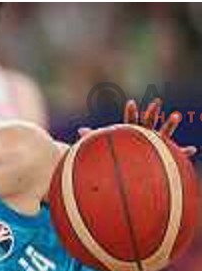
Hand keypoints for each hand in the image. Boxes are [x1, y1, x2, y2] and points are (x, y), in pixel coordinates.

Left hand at [78, 98, 196, 157]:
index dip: (130, 112)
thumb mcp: (105, 146)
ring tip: (176, 115)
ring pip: (164, 134)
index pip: (130, 121)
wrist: (130, 169)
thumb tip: (79, 131)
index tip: (130, 102)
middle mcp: (145, 137)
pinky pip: (177, 154)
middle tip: (156, 101)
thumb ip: (94, 137)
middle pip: (149, 122)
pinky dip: (184, 152)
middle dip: (152, 112)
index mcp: (130, 134)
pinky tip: (192, 149)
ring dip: (170, 124)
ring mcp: (156, 145)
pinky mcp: (165, 156)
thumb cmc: (117, 156)